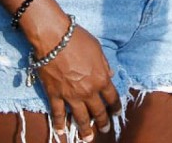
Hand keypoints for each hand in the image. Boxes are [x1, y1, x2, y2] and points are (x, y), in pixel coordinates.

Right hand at [35, 22, 121, 141]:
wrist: (54, 38)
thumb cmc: (78, 39)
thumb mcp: (98, 49)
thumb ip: (104, 65)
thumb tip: (109, 75)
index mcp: (101, 79)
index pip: (112, 97)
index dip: (115, 106)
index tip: (116, 113)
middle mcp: (88, 91)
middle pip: (98, 111)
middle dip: (102, 122)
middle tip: (105, 129)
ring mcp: (71, 95)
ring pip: (80, 117)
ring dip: (85, 130)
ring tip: (88, 139)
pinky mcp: (55, 95)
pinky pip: (58, 113)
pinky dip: (59, 124)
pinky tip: (61, 131)